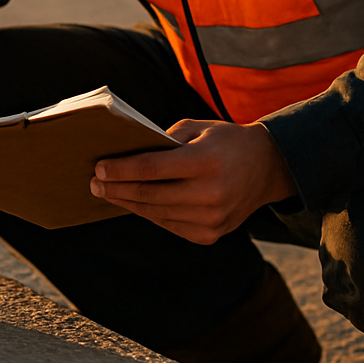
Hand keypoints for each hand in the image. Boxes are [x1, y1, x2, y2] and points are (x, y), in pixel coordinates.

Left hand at [90, 120, 296, 244]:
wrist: (269, 168)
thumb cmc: (226, 142)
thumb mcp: (198, 128)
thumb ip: (164, 140)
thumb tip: (126, 157)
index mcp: (205, 161)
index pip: (152, 168)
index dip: (121, 169)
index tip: (99, 168)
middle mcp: (209, 193)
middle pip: (149, 195)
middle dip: (116, 189)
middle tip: (94, 183)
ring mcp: (211, 218)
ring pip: (156, 213)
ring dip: (128, 203)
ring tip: (108, 193)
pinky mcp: (210, 234)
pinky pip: (169, 225)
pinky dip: (150, 214)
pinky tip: (134, 203)